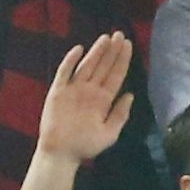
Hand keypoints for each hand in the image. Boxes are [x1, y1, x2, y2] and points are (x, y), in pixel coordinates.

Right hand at [36, 28, 135, 166]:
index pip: (116, 75)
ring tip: (106, 37)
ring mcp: (74, 90)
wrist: (61, 154)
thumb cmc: (85, 146)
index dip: (122, 60)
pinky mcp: (58, 92)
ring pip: (87, 66)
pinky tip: (79, 50)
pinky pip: (64, 73)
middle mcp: (90, 91)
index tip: (129, 45)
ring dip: (96, 51)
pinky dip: (71, 61)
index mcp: (103, 100)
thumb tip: (130, 95)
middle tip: (120, 34)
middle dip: (112, 51)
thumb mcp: (110, 133)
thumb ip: (120, 114)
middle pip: (103, 66)